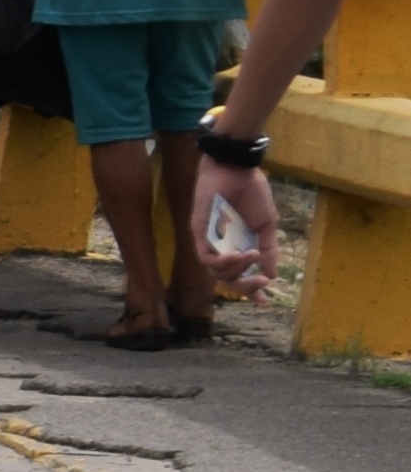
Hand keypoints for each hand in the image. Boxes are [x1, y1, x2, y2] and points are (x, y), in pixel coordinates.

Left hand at [194, 156, 282, 299]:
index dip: (251, 291)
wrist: (238, 170)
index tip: (264, 302)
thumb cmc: (252, 193)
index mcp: (240, 246)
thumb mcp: (267, 226)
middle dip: (246, 286)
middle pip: (227, 279)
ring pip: (216, 271)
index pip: (240, 275)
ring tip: (250, 256)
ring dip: (236, 270)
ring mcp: (210, 239)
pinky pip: (204, 256)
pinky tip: (237, 255)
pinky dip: (221, 262)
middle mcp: (223, 246)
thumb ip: (269, 251)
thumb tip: (272, 276)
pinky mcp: (198, 230)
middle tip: (261, 281)